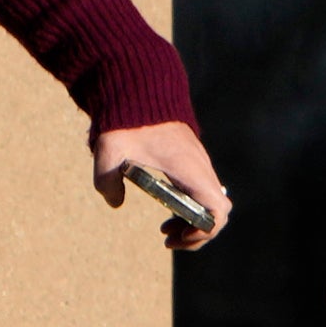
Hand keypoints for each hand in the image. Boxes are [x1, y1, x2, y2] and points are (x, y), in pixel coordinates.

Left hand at [94, 121, 230, 250]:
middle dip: (198, 232)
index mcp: (188, 169)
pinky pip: (202, 191)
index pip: (218, 209)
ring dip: (193, 221)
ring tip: (167, 233)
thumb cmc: (127, 119)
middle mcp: (200, 167)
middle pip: (218, 211)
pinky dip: (190, 207)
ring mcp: (197, 162)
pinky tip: (167, 211)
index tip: (179, 235)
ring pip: (211, 202)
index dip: (205, 230)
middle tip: (170, 240)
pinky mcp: (191, 159)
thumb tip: (115, 202)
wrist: (140, 87)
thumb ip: (107, 181)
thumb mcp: (110, 151)